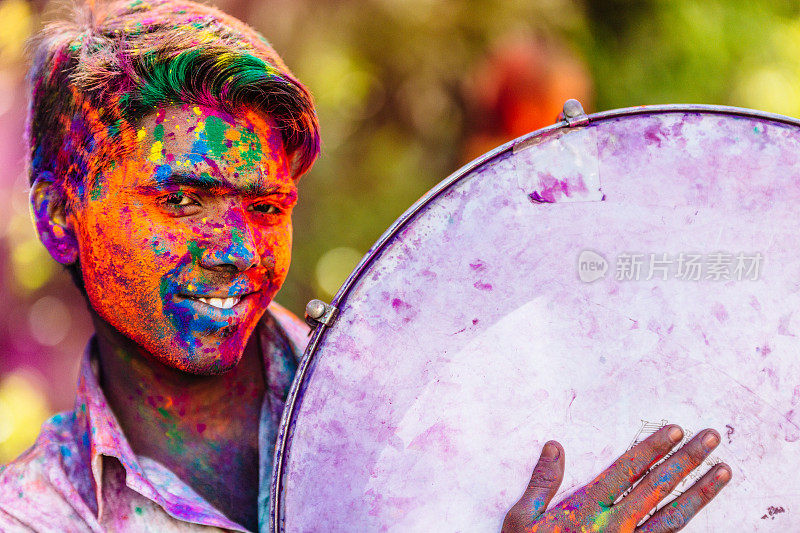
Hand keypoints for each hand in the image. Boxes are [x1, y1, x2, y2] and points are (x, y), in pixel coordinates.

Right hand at [502, 425, 730, 531]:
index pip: (628, 471)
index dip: (653, 448)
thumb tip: (554, 446)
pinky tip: (700, 512)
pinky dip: (685, 526)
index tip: (676, 430)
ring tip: (723, 472)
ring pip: (673, 518)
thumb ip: (541, 483)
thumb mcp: (522, 521)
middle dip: (686, 460)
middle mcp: (615, 526)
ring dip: (700, 492)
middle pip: (658, 487)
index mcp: (587, 509)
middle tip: (710, 438)